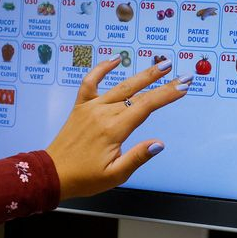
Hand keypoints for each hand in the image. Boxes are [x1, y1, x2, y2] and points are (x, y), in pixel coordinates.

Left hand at [46, 57, 190, 200]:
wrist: (53, 174)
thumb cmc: (84, 178)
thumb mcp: (115, 175)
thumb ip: (137, 157)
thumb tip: (158, 143)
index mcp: (114, 130)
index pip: (146, 106)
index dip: (167, 95)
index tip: (184, 87)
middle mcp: (103, 113)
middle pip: (137, 93)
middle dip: (162, 83)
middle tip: (182, 74)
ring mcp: (90, 108)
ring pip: (120, 86)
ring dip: (142, 75)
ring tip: (161, 65)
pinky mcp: (80, 107)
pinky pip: (90, 83)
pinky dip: (101, 68)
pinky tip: (115, 59)